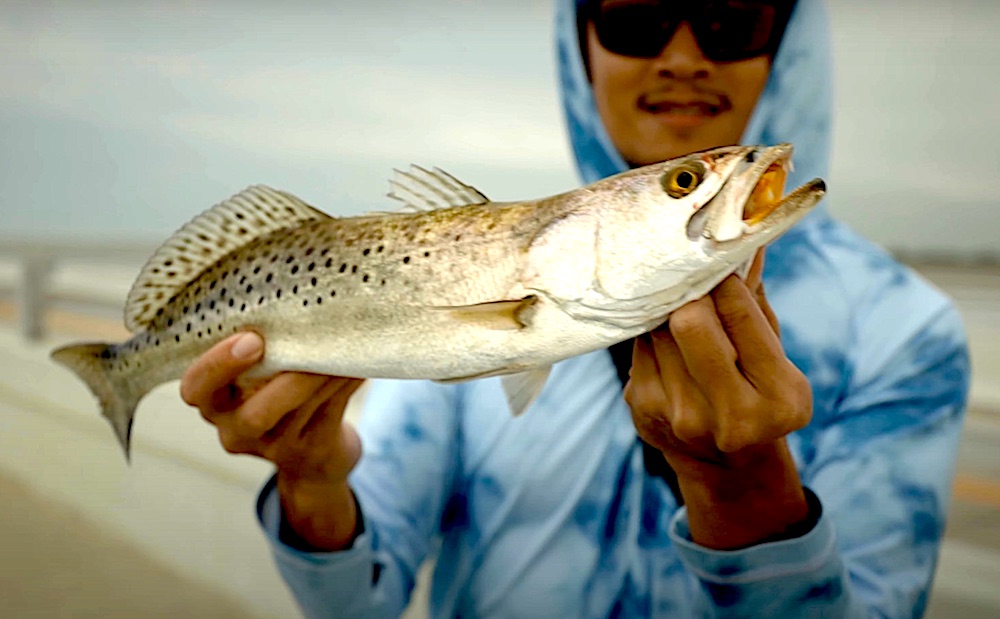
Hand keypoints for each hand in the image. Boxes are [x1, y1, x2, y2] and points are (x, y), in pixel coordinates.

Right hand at [180, 332, 364, 548]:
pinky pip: (331, 411)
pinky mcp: (312, 450)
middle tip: (307, 346)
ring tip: (343, 342)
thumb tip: (293, 290)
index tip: (251, 339)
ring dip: (324, 372)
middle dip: (286, 381)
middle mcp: (236, 430)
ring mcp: (275, 447)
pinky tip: (359, 362)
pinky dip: (345, 382)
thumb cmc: (279, 395)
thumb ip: (261, 345)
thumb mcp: (255, 376)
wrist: (313, 457)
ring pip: (300, 409)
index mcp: (214, 402)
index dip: (218, 366)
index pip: (196, 388)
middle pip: (253, 416)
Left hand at [624, 250, 812, 547]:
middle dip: (691, 292)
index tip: (720, 264)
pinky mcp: (642, 407)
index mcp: (779, 398)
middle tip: (694, 278)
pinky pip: (639, 345)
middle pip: (689, 320)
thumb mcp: (775, 358)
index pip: (740, 314)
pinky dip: (652, 332)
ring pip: (658, 327)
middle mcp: (729, 415)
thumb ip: (757, 302)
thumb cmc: (758, 397)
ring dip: (667, 308)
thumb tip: (745, 234)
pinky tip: (665, 335)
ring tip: (679, 302)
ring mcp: (679, 415)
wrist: (728, 468)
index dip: (726, 279)